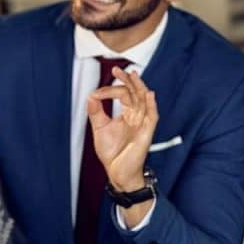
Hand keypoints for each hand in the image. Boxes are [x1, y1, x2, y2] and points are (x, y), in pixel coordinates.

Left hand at [87, 68, 158, 190]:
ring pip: (144, 101)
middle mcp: (137, 117)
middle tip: (117, 70)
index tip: (97, 93)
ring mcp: (143, 125)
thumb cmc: (113, 153)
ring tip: (133, 75)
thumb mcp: (100, 128)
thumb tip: (91, 96)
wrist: (118, 173)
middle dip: (127, 81)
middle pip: (135, 94)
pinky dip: (151, 105)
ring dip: (139, 87)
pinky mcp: (146, 134)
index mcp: (127, 115)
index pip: (123, 95)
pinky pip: (152, 117)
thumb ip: (96, 112)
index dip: (111, 90)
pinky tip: (149, 94)